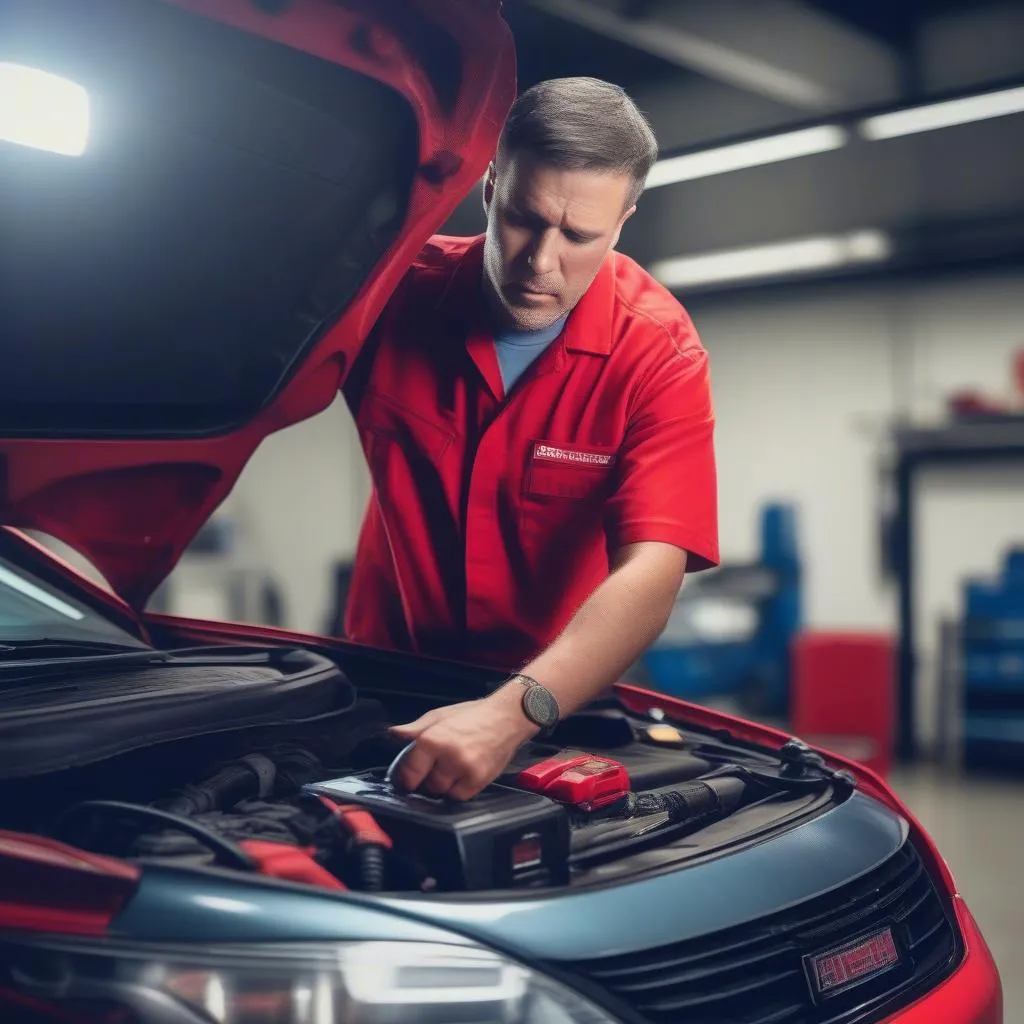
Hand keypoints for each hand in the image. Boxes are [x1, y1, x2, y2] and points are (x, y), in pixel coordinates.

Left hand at [388, 688, 537, 800]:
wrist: (507, 718)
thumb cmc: (474, 715)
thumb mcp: (439, 716)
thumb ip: (414, 729)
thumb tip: (393, 734)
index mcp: (433, 739)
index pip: (409, 771)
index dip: (404, 778)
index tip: (404, 780)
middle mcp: (448, 756)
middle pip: (425, 785)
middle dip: (426, 780)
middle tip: (432, 769)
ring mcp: (465, 770)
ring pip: (442, 792)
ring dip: (442, 785)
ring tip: (449, 770)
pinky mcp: (480, 780)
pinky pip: (460, 796)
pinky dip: (457, 790)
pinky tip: (461, 775)